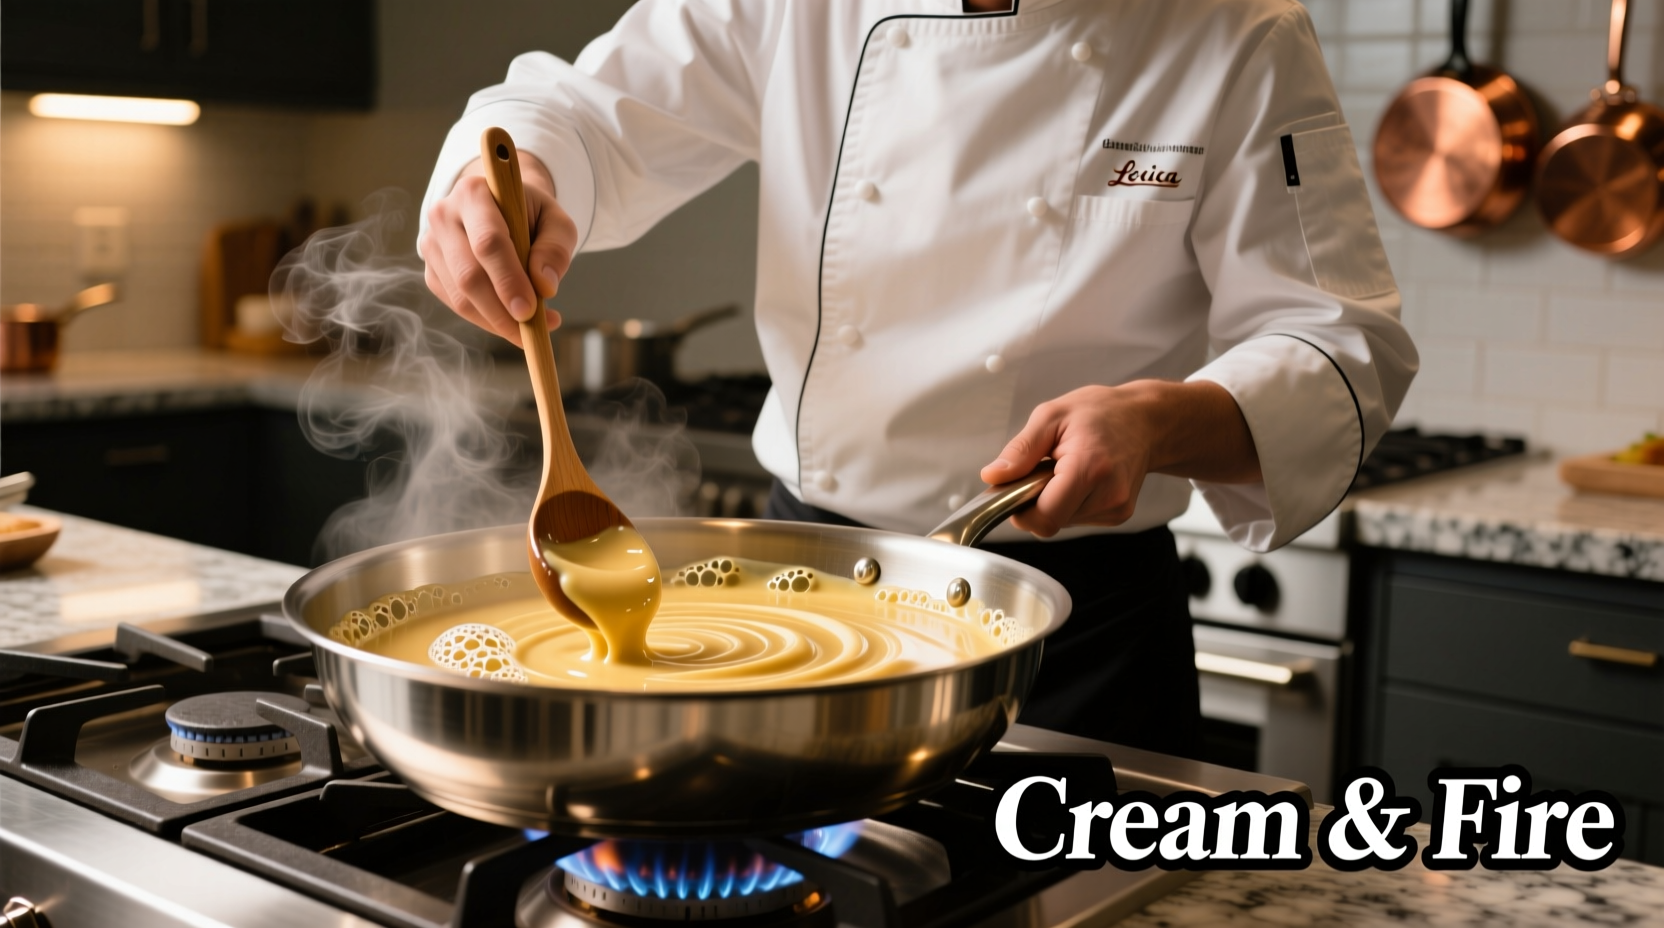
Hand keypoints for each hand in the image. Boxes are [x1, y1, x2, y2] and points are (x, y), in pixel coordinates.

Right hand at [421, 152, 576, 346]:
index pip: (488, 243)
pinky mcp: (431, 271)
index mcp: (474, 193)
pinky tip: (511, 321)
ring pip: (460, 297)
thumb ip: (556, 249)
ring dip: (497, 321)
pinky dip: (486, 320)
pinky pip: (456, 305)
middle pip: (469, 275)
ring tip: (532, 327)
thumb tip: (545, 286)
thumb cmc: (531, 215)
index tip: (529, 310)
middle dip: (501, 311)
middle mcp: (443, 215)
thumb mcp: (556, 222)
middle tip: (532, 329)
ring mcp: (432, 245)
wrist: (501, 208)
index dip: (508, 280)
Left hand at [979, 380, 1260, 536]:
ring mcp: (1117, 508)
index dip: (1021, 509)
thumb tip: (993, 476)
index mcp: (1089, 468)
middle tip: (1044, 469)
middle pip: (1051, 523)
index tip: (1018, 487)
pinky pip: (1078, 519)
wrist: (1146, 420)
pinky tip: (1081, 478)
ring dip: (1054, 501)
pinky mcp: (1119, 515)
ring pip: (1063, 523)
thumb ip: (1021, 450)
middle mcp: (1108, 495)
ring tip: (1066, 469)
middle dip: (1036, 502)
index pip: (1044, 518)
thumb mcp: (1051, 416)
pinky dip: (1070, 502)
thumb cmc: (1100, 412)